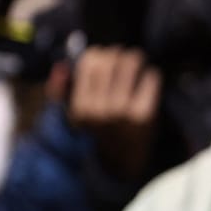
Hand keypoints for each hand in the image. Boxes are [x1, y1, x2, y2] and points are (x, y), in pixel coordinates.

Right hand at [68, 46, 160, 179]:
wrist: (123, 156)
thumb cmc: (100, 126)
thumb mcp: (76, 111)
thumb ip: (61, 90)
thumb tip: (61, 67)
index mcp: (80, 107)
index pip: (89, 64)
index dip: (97, 54)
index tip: (103, 54)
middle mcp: (100, 110)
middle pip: (109, 61)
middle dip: (116, 53)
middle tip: (122, 55)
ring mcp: (123, 113)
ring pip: (130, 64)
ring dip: (134, 58)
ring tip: (135, 60)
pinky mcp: (145, 115)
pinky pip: (150, 78)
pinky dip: (150, 74)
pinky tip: (148, 78)